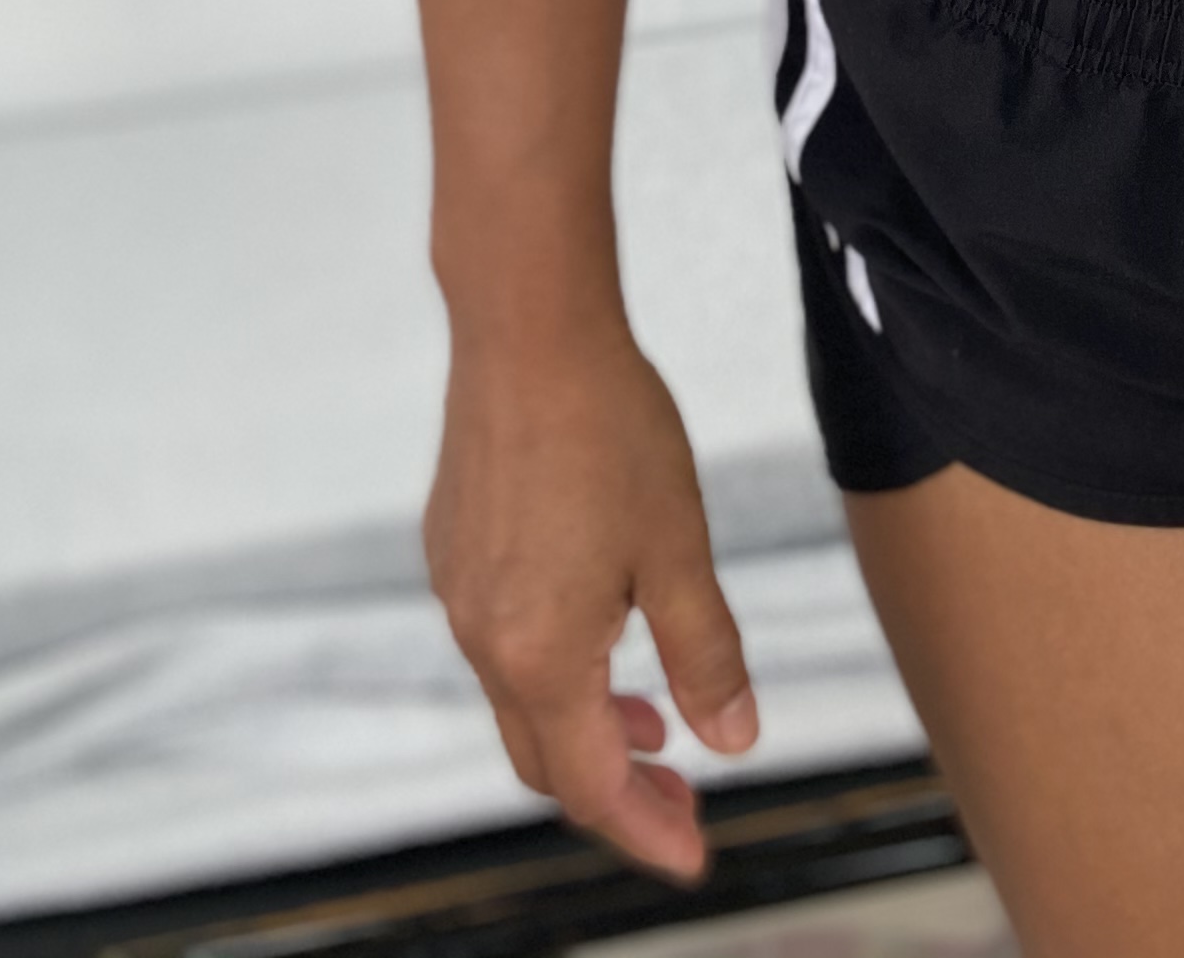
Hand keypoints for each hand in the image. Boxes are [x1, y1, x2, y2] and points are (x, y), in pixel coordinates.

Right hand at [424, 325, 757, 881]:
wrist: (528, 331)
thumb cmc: (610, 429)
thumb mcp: (680, 549)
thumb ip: (704, 654)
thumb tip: (733, 741)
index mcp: (540, 654)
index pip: (591, 784)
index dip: (645, 827)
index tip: (694, 853)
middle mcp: (484, 638)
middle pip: (545, 758)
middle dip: (616, 789)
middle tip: (682, 794)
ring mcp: (459, 594)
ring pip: (518, 700)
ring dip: (583, 724)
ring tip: (651, 717)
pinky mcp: (451, 550)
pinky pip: (498, 641)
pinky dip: (552, 667)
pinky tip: (601, 627)